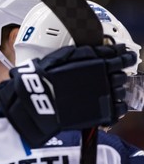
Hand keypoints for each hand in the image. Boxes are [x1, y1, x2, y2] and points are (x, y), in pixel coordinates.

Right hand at [0, 44, 136, 146]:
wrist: (38, 100)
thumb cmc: (46, 77)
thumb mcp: (63, 55)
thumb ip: (86, 52)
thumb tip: (106, 49)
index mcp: (97, 64)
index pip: (120, 58)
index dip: (125, 55)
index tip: (126, 55)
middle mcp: (104, 80)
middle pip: (122, 75)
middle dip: (120, 72)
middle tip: (115, 72)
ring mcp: (103, 98)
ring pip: (122, 92)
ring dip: (119, 89)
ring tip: (111, 88)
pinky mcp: (100, 114)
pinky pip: (118, 110)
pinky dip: (118, 106)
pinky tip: (112, 103)